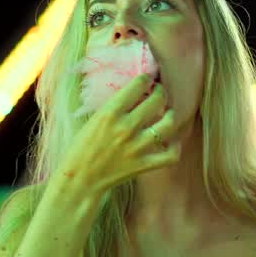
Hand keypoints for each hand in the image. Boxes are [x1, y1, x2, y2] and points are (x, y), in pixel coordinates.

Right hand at [59, 74, 178, 191]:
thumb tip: (135, 92)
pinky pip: (171, 154)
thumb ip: (114, 106)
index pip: (138, 85)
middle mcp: (126, 127)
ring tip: (167, 113)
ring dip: (171, 114)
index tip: (148, 78)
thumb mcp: (94, 119)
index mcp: (110, 113)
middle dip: (161, 92)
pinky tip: (171, 141)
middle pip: (157, 100)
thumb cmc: (82, 147)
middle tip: (158, 92)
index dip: (146, 78)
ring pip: (169, 123)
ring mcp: (137, 147)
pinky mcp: (144, 165)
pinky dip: (175, 147)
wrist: (80, 178)